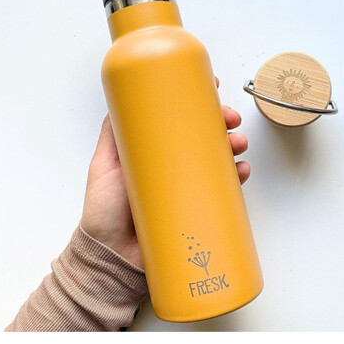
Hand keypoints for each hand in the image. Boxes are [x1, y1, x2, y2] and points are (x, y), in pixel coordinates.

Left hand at [81, 77, 250, 268]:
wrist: (110, 256)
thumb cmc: (103, 211)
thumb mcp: (103, 165)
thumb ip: (112, 136)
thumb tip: (120, 102)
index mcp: (154, 152)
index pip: (181, 122)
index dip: (199, 105)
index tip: (213, 87)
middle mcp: (172, 167)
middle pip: (204, 137)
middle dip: (223, 123)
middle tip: (231, 119)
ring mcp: (185, 187)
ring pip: (217, 160)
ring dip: (234, 147)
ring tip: (238, 144)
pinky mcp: (196, 208)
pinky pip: (222, 190)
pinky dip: (236, 178)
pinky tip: (241, 171)